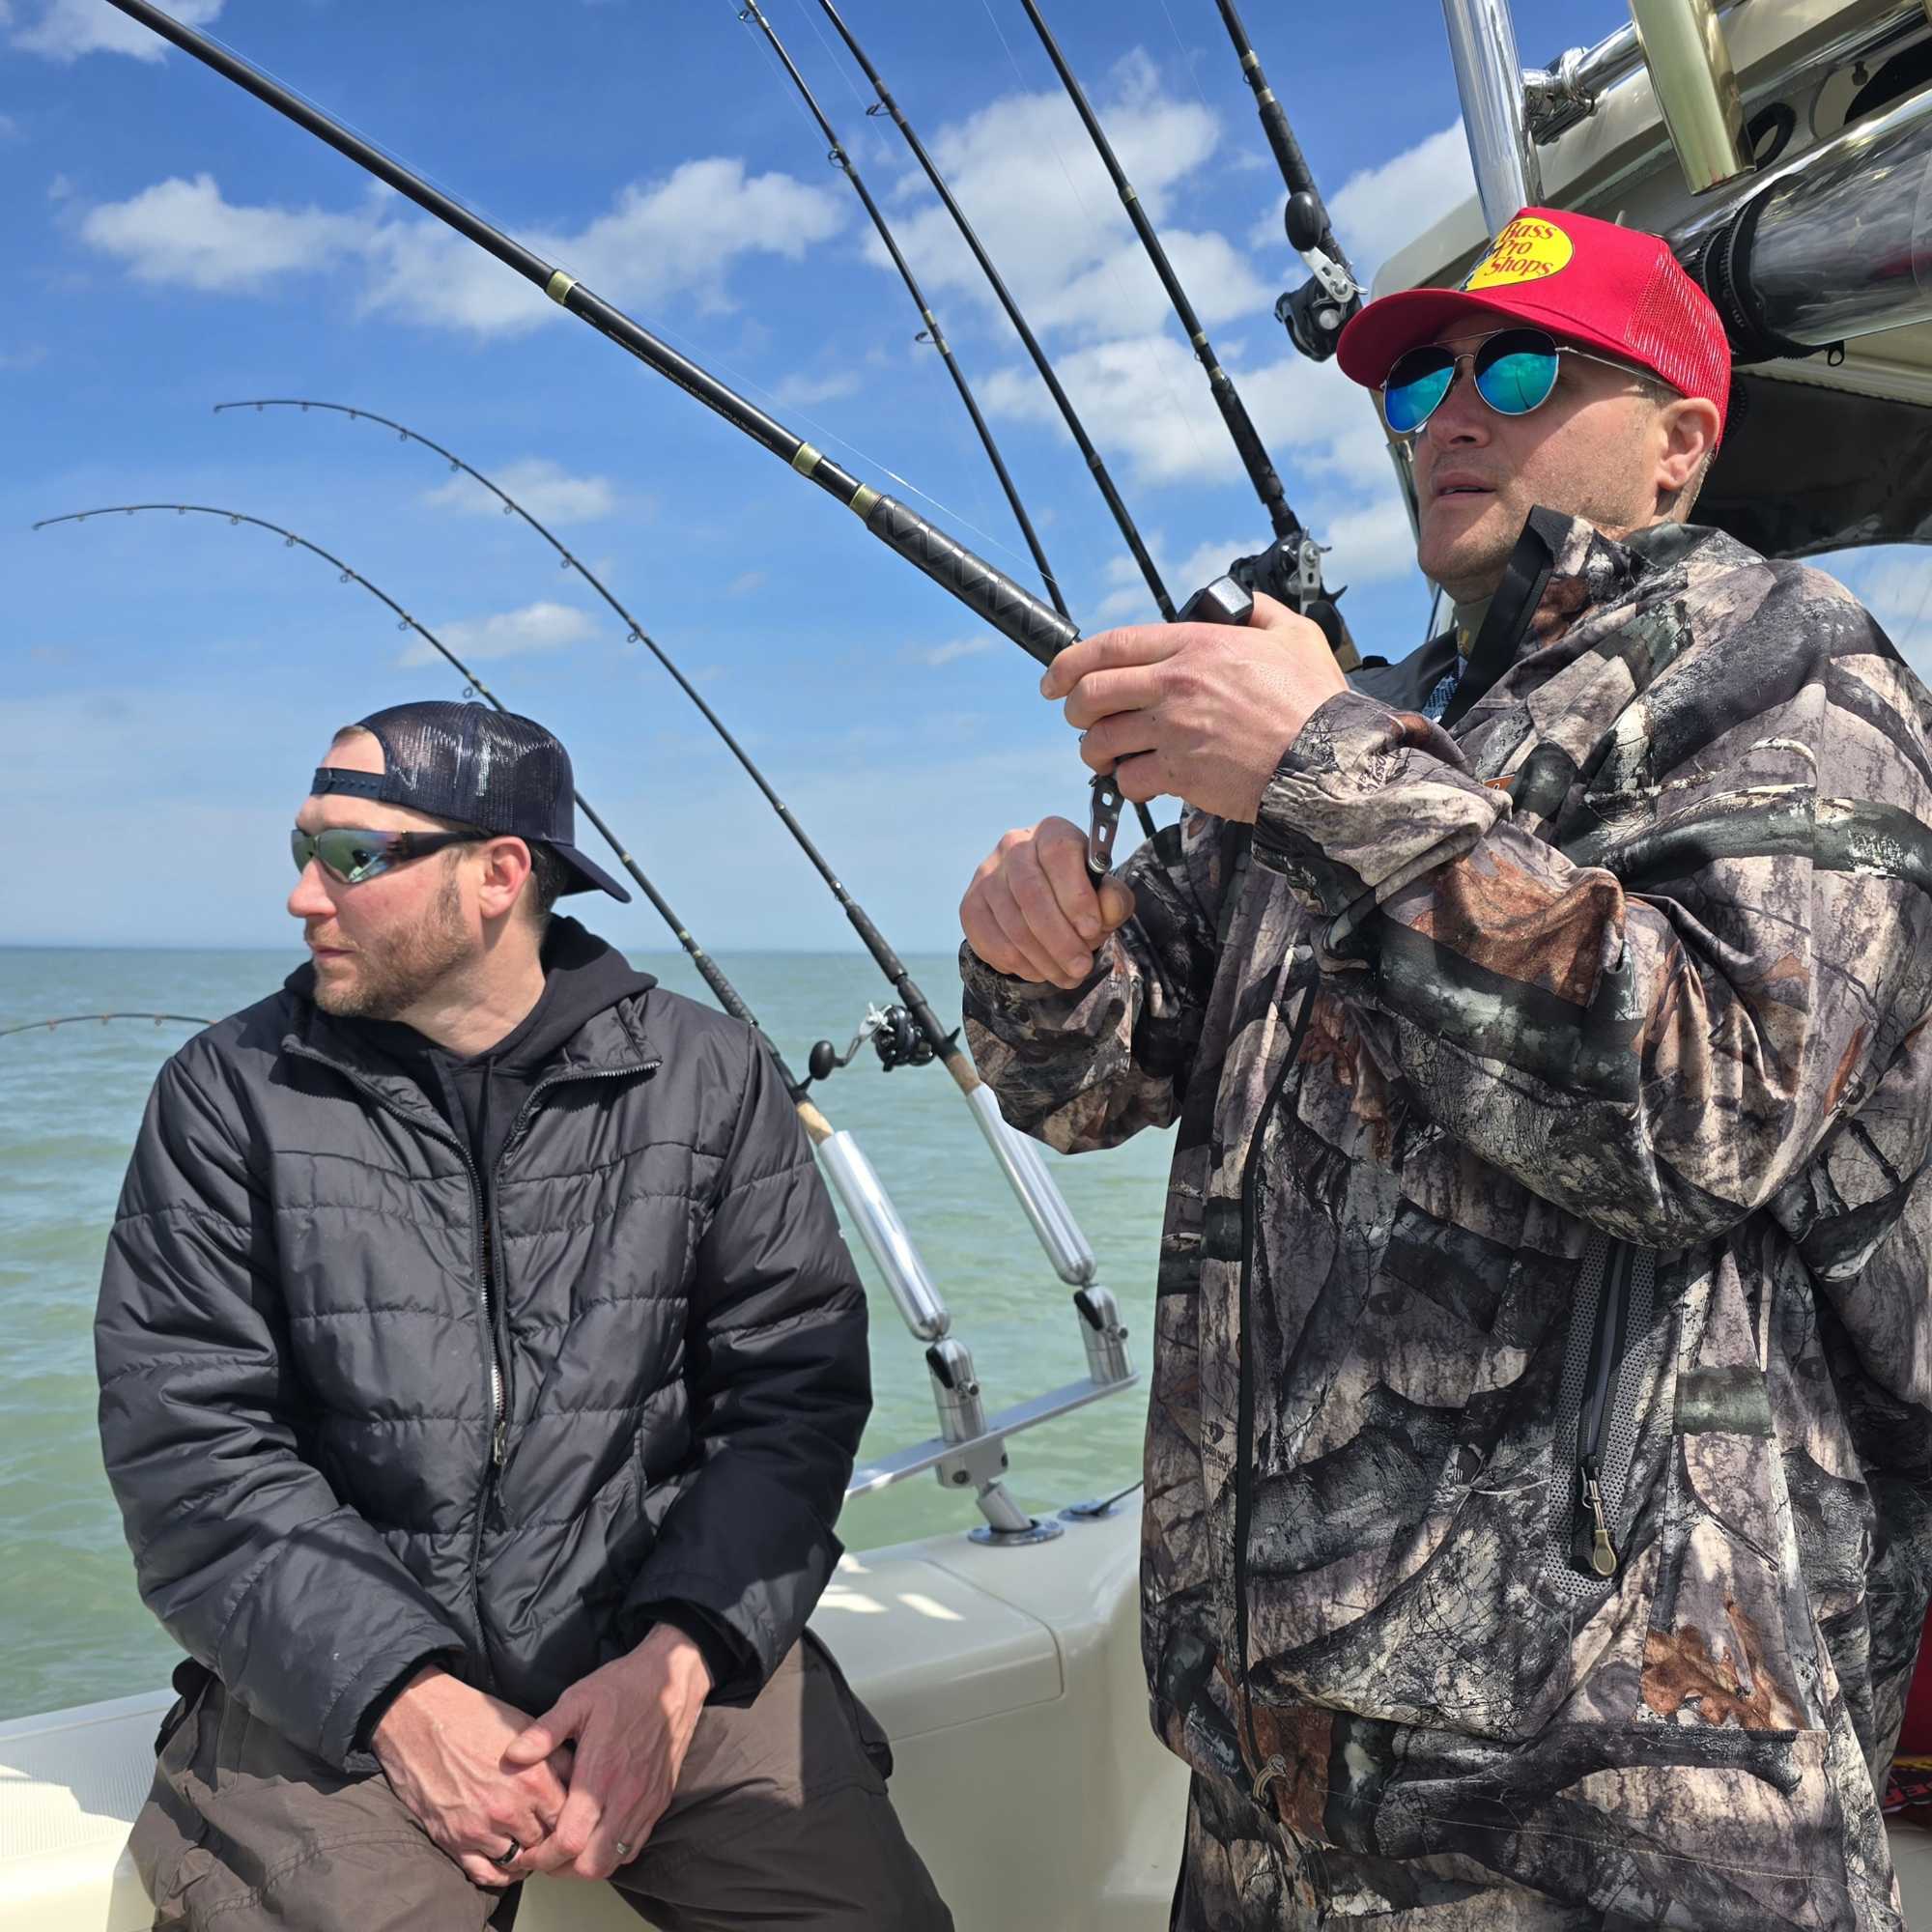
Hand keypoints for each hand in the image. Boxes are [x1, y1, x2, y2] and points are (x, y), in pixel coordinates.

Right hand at [370, 1666, 570, 1888]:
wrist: (423, 1722)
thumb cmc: (474, 1718)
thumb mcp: (527, 1727)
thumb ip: (556, 1757)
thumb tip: (580, 1778)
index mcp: (533, 1779)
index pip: (567, 1816)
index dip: (570, 1816)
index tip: (568, 1815)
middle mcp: (509, 1809)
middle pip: (545, 1841)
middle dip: (549, 1836)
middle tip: (549, 1831)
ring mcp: (480, 1829)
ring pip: (518, 1859)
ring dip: (525, 1854)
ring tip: (529, 1845)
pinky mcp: (454, 1841)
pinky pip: (485, 1874)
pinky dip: (499, 1874)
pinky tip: (506, 1862)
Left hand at [502, 1623, 713, 1881]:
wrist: (673, 1679)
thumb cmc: (621, 1688)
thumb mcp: (578, 1700)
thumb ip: (544, 1733)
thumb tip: (511, 1756)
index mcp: (601, 1775)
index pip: (570, 1841)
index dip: (542, 1856)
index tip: (525, 1851)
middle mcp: (626, 1797)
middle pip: (592, 1865)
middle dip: (561, 1868)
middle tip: (542, 1855)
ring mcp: (647, 1803)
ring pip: (615, 1861)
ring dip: (586, 1864)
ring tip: (566, 1848)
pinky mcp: (660, 1801)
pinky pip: (635, 1845)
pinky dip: (612, 1852)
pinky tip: (596, 1835)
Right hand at [960, 816, 1135, 989]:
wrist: (1042, 902)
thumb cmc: (1079, 895)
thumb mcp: (1106, 895)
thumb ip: (1114, 900)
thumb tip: (1108, 906)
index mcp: (1051, 832)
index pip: (1058, 854)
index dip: (1075, 894)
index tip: (1092, 930)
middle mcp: (1014, 845)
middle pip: (1031, 892)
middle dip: (1060, 939)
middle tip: (1081, 968)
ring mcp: (987, 875)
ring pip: (1012, 922)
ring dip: (1042, 958)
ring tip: (1067, 976)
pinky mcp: (971, 905)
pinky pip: (991, 940)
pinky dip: (1018, 964)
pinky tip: (1039, 970)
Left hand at [1041, 591, 1348, 822]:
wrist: (1331, 762)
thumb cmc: (1317, 704)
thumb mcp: (1296, 635)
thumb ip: (1260, 612)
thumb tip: (1240, 602)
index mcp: (1197, 645)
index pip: (1110, 645)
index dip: (1069, 662)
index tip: (1054, 679)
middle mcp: (1176, 685)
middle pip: (1091, 693)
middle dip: (1074, 709)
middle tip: (1080, 719)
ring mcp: (1175, 731)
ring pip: (1101, 740)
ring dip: (1096, 752)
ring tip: (1108, 756)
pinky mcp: (1181, 775)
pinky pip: (1128, 781)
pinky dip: (1126, 785)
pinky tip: (1142, 781)